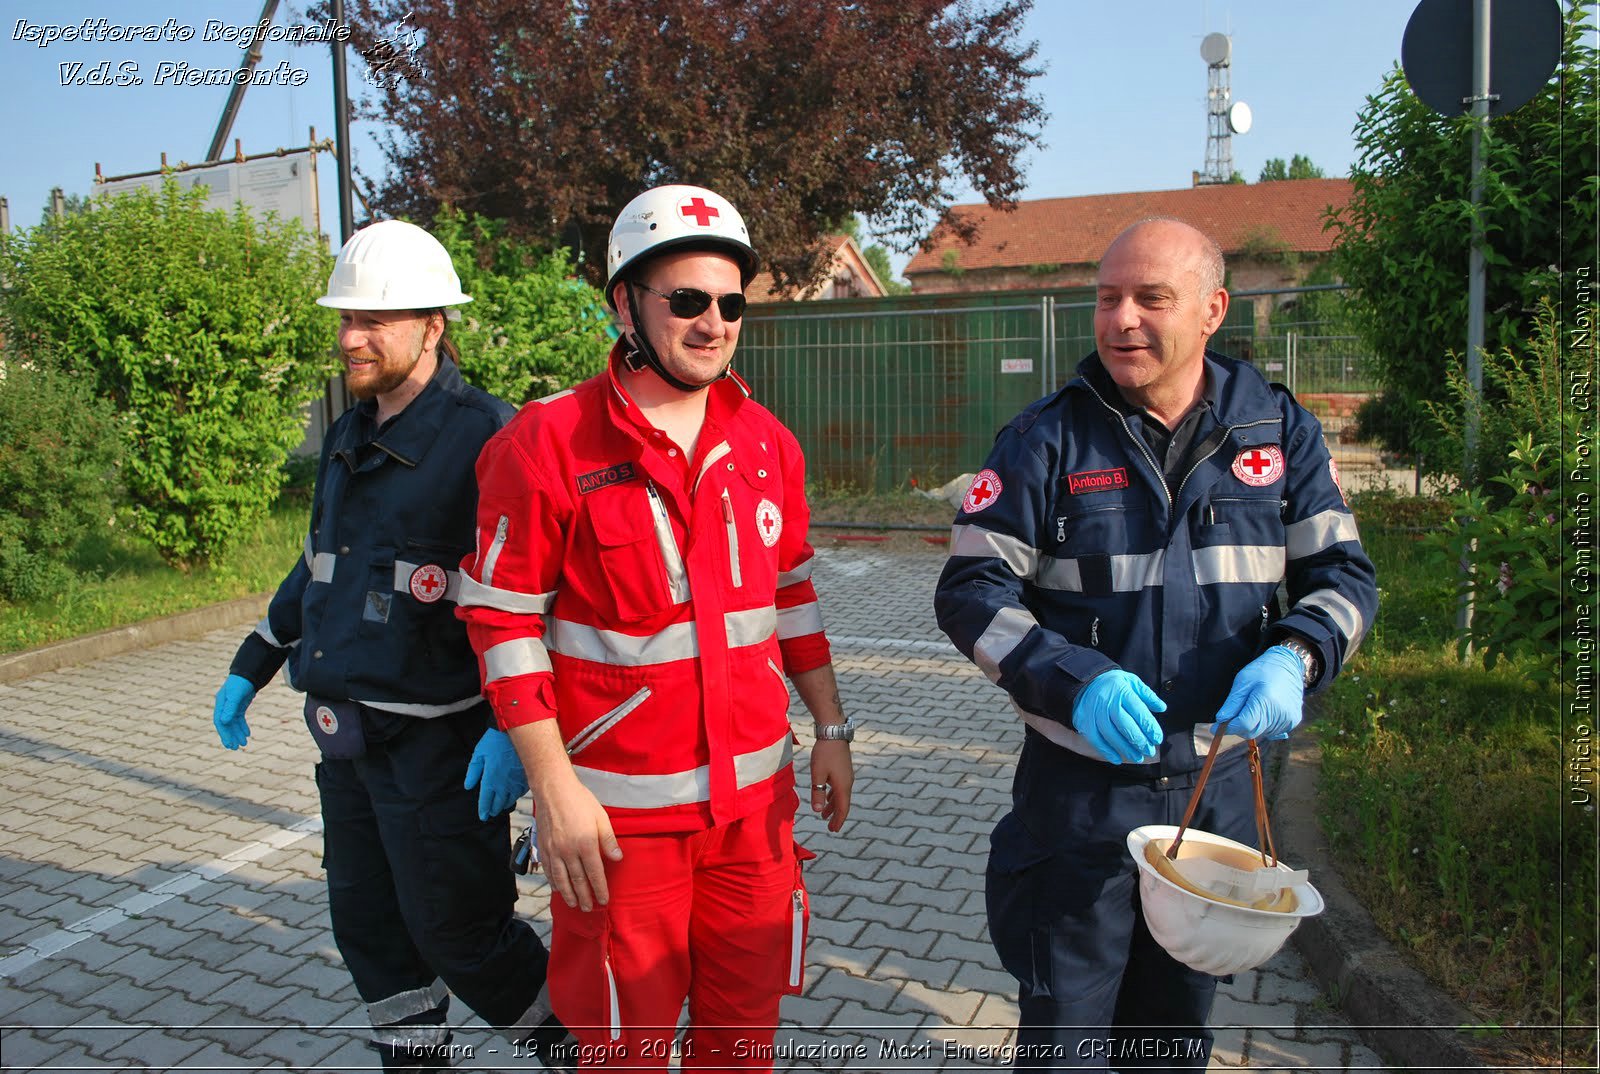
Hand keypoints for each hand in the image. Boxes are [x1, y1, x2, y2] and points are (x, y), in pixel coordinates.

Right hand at [213, 675, 255, 749]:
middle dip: (230, 736)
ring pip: (233, 724)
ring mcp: (231, 707)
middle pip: (226, 725)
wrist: (248, 674)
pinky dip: (243, 727)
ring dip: (237, 733)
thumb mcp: (236, 695)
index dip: (224, 734)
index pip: (220, 722)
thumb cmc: (240, 683)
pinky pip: (239, 719)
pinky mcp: (238, 706)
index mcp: (220, 704)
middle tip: (235, 748)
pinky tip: (247, 734)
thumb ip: (230, 708)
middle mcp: (224, 707)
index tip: (229, 744)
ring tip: (243, 744)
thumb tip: (224, 722)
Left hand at [464, 728, 528, 820]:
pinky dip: (516, 795)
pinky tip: (514, 795)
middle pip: (499, 803)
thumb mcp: (479, 754)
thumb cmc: (496, 740)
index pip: (486, 800)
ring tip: (502, 806)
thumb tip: (468, 786)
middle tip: (491, 812)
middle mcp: (504, 784)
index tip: (482, 816)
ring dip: (505, 804)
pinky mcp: (527, 777)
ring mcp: (517, 782)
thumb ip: (473, 771)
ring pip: (511, 799)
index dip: (483, 810)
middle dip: (494, 809)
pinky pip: (521, 792)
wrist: (517, 731)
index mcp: (490, 779)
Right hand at [530, 774, 623, 912]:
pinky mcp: (543, 847)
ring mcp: (553, 850)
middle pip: (577, 880)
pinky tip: (557, 889)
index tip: (604, 900)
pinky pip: (548, 870)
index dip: (599, 889)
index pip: (595, 873)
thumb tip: (617, 859)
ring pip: (561, 879)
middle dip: (584, 896)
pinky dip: (553, 882)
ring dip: (568, 894)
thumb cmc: (581, 801)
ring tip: (574, 904)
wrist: (553, 789)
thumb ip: (608, 840)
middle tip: (588, 908)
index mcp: (586, 843)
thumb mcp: (601, 817)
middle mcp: (568, 850)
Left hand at [808, 740, 853, 831]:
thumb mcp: (817, 774)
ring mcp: (846, 775)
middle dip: (836, 816)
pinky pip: (840, 787)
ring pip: (841, 795)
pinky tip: (827, 796)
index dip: (838, 820)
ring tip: (824, 814)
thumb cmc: (824, 753)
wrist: (833, 732)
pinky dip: (833, 795)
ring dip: (833, 806)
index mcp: (842, 786)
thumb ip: (817, 792)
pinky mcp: (843, 769)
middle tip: (830, 827)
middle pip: (843, 804)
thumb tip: (817, 811)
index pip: (842, 808)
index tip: (833, 830)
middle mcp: (847, 782)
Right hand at [1071, 670, 1165, 763]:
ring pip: (1111, 734)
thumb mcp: (1131, 682)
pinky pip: (1095, 740)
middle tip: (1149, 751)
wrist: (1085, 683)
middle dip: (1139, 741)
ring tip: (1137, 757)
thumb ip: (1147, 695)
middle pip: (1125, 725)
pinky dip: (1106, 751)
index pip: (1138, 711)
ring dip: (1125, 749)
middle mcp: (1107, 701)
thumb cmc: (1113, 684)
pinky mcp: (1084, 722)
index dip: (1149, 727)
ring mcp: (1094, 712)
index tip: (1157, 739)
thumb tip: (1162, 707)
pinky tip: (1117, 758)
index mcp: (1121, 690)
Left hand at [1211, 646, 1305, 740]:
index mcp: (1266, 701)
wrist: (1288, 665)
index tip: (1216, 726)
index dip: (1228, 727)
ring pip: (1260, 732)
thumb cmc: (1262, 670)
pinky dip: (1262, 724)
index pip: (1244, 724)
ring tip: (1253, 705)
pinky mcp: (1293, 721)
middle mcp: (1280, 713)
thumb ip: (1232, 704)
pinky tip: (1264, 709)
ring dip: (1251, 725)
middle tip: (1233, 713)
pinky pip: (1271, 731)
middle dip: (1238, 726)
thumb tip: (1221, 721)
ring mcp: (1288, 719)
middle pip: (1251, 732)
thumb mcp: (1243, 681)